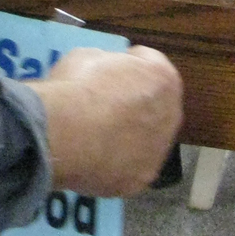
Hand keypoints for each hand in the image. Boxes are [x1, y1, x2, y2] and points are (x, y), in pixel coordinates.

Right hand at [25, 45, 181, 196]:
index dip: (128, 62)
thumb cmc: (76, 88)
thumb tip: (106, 74)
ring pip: (146, 140)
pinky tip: (92, 158)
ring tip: (97, 136)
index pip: (150, 62)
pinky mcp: (141, 179)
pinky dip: (115, 162)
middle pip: (155, 104)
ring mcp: (158, 151)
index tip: (110, 69)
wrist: (64, 135)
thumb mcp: (86, 55)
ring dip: (129, 135)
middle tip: (105, 105)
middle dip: (135, 102)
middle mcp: (170, 114)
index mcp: (162, 77)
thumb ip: (107, 64)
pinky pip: (129, 167)